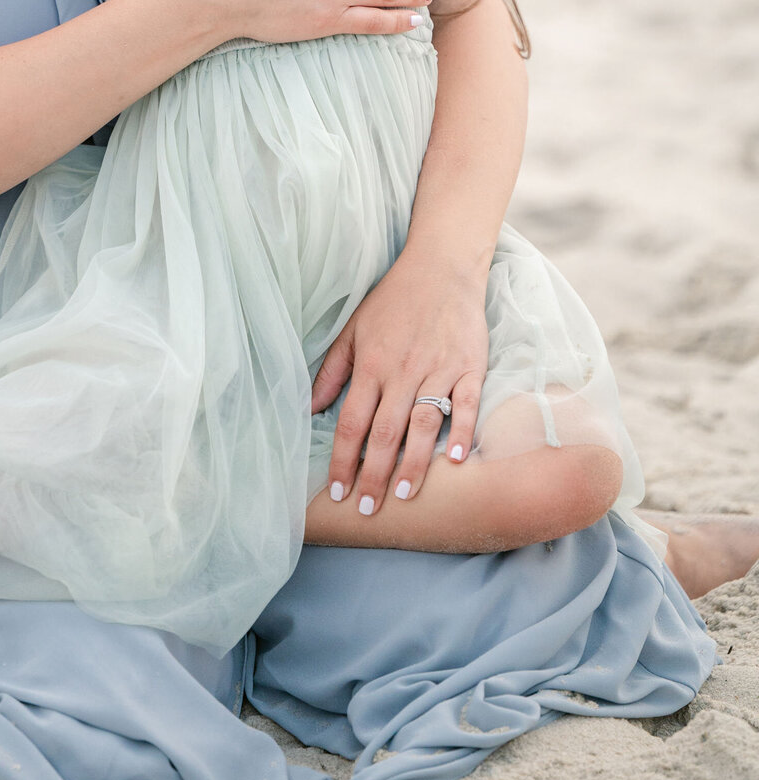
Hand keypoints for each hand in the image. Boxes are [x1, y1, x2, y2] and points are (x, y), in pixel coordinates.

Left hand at [312, 245, 489, 511]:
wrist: (441, 269)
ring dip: (413, 463)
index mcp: (371, 364)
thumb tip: (308, 408)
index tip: (336, 492)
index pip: (352, 422)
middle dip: (373, 475)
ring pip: (423, 424)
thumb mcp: (353, 330)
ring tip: (402, 496)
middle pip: (385, 432)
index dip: (343, 460)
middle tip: (367, 510)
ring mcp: (438, 370)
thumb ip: (332, 370)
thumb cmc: (393, 301)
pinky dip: (462, 432)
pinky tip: (458, 460)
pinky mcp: (470, 367)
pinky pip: (466, 404)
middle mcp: (402, 371)